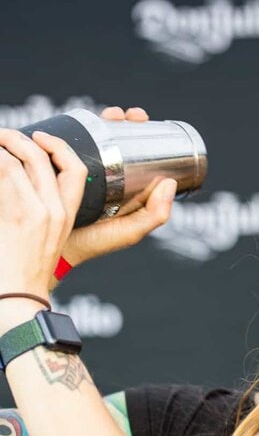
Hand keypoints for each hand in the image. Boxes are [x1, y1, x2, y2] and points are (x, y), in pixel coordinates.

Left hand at [0, 125, 87, 300]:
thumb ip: (42, 214)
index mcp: (66, 217)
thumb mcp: (46, 241)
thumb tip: (20, 183)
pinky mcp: (12, 215)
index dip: (58, 146)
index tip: (40, 136)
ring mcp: (34, 212)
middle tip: (1, 136)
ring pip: (14, 161)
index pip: (75, 170)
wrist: (17, 298)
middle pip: (40, 157)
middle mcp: (54, 211)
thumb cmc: (24, 275)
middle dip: (17, 138)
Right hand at [52, 106, 176, 271]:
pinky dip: (73, 128)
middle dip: (123, 121)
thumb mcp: (130, 231)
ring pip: (94, 138)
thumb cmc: (94, 244)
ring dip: (102, 121)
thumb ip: (154, 215)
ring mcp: (82, 171)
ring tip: (108, 115)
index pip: (136, 153)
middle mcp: (105, 176)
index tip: (140, 119)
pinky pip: (67, 144)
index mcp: (125, 187)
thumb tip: (171, 182)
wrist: (54, 250)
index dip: (141, 132)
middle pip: (116, 140)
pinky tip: (78, 119)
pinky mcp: (59, 169)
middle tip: (125, 115)